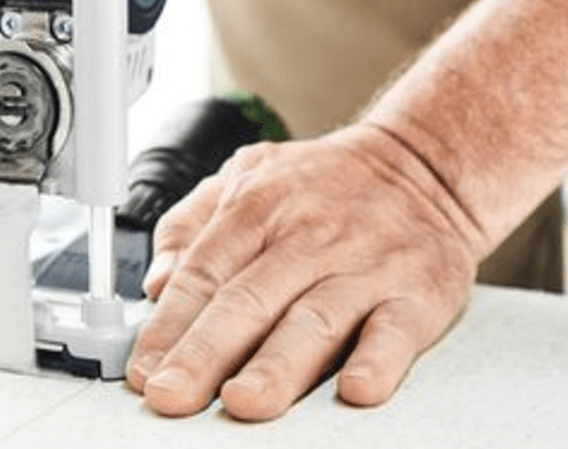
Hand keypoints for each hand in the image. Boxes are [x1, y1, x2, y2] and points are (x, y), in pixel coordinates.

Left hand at [125, 124, 486, 420]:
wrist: (423, 165)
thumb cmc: (324, 184)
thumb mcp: (247, 176)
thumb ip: (191, 224)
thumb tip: (157, 283)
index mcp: (259, 206)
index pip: (203, 273)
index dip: (168, 326)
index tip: (144, 370)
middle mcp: (309, 235)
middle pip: (248, 300)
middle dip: (204, 354)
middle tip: (171, 396)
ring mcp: (365, 265)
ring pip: (315, 320)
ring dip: (277, 366)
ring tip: (243, 402)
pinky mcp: (418, 293)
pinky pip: (396, 331)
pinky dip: (378, 361)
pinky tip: (354, 389)